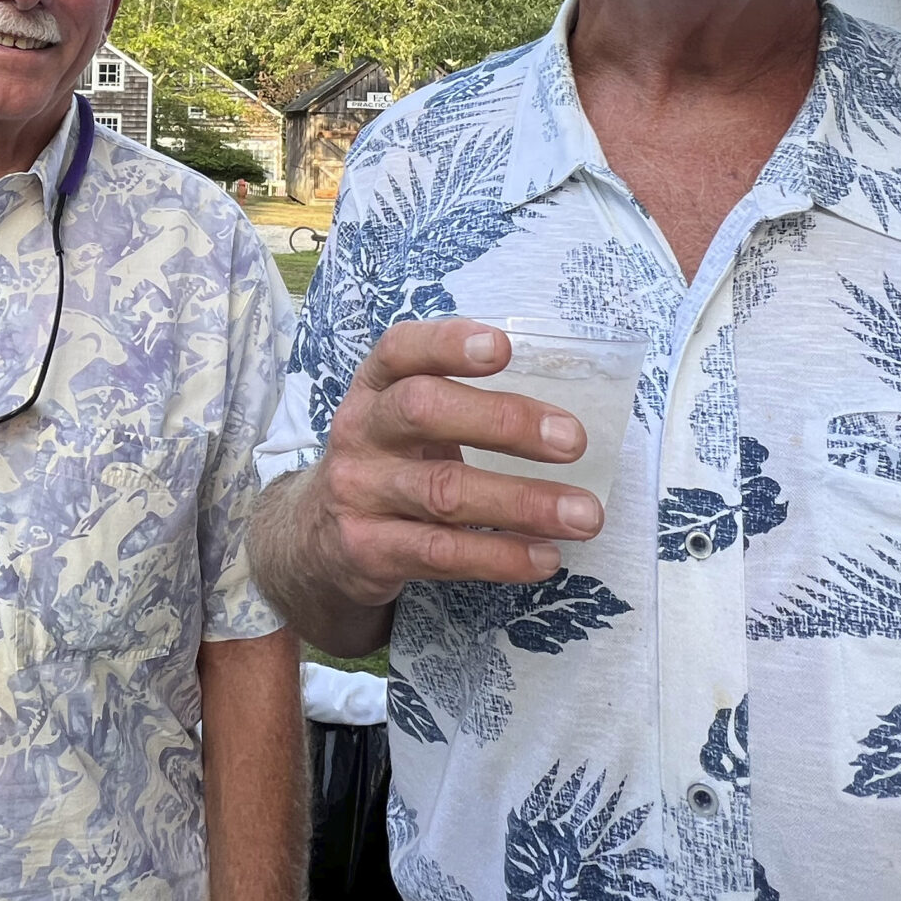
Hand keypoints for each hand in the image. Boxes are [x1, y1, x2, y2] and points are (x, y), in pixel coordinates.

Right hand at [297, 317, 603, 608]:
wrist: (316, 540)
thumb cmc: (390, 464)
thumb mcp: (404, 421)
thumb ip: (461, 405)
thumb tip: (565, 413)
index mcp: (374, 387)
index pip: (401, 350)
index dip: (448, 344)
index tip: (503, 348)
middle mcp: (360, 432)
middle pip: (424, 412)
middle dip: (504, 422)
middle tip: (574, 440)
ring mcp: (358, 492)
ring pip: (443, 492)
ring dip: (523, 503)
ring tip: (585, 514)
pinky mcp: (367, 550)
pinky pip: (441, 553)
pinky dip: (500, 555)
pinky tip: (545, 556)